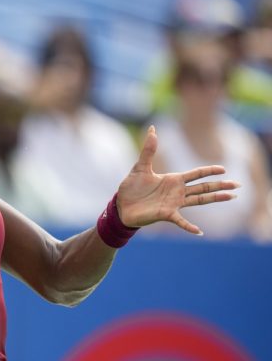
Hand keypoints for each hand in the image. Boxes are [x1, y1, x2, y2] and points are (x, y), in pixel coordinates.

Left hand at [116, 126, 239, 234]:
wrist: (121, 205)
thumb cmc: (132, 187)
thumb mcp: (140, 167)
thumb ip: (148, 150)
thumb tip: (152, 129)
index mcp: (174, 179)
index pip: (196, 174)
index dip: (209, 171)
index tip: (224, 169)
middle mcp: (177, 192)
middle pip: (203, 187)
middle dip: (220, 185)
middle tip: (238, 185)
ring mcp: (174, 204)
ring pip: (199, 200)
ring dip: (214, 198)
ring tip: (231, 197)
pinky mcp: (166, 214)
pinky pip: (181, 221)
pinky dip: (189, 226)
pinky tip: (199, 232)